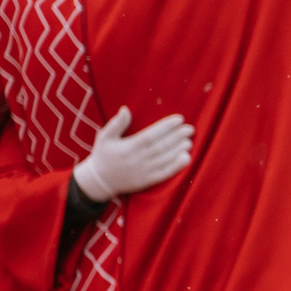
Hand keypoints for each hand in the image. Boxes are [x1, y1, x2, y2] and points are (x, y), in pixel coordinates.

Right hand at [71, 108, 191, 202]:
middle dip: (177, 136)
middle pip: (161, 146)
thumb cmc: (103, 155)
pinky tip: (187, 158)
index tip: (179, 119)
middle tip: (190, 129)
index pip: (151, 135)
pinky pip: (165, 174)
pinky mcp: (147, 181)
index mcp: (128, 147)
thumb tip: (125, 109)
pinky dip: (177, 166)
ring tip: (189, 141)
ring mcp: (143, 171)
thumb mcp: (104, 137)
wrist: (100, 181)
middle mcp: (137, 159)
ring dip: (179, 149)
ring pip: (165, 159)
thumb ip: (116, 124)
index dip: (166, 127)